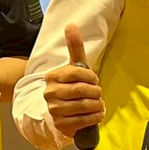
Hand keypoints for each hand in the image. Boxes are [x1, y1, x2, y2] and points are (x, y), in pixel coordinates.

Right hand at [45, 23, 104, 138]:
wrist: (66, 112)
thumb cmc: (73, 86)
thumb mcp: (75, 67)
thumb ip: (74, 47)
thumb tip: (71, 25)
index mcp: (52, 77)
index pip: (77, 73)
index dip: (91, 77)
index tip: (94, 80)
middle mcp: (50, 93)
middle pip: (81, 90)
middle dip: (95, 91)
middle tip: (98, 93)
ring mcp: (54, 110)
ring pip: (84, 105)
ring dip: (97, 104)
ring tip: (98, 103)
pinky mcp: (61, 124)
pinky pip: (84, 120)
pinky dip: (96, 116)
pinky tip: (97, 113)